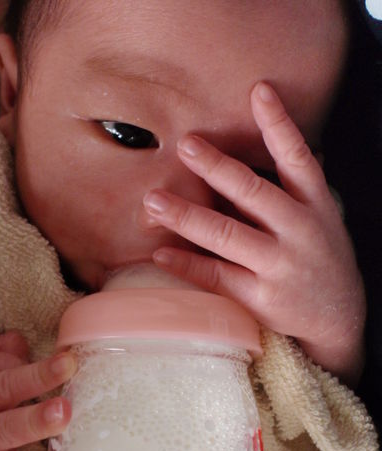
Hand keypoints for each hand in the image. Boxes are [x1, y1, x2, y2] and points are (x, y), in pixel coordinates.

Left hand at [143, 82, 365, 384]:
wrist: (338, 319)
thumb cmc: (318, 258)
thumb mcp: (318, 218)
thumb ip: (288, 189)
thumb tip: (246, 152)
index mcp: (315, 204)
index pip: (298, 157)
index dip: (279, 123)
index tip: (258, 90)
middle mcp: (299, 231)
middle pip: (253, 192)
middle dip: (217, 167)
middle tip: (186, 144)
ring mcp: (279, 266)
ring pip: (227, 235)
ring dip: (187, 216)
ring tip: (153, 200)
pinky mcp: (260, 299)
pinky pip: (217, 277)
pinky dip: (187, 264)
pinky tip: (160, 253)